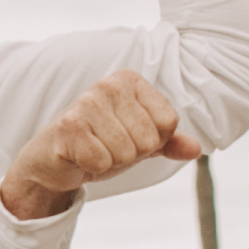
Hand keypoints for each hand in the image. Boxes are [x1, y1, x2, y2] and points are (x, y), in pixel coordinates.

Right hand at [0, 70, 194, 220]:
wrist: (53, 161)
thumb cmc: (98, 145)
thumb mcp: (138, 142)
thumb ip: (169, 142)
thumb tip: (195, 149)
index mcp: (130, 81)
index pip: (168, 122)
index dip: (153, 142)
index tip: (127, 137)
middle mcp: (109, 85)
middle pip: (150, 139)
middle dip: (131, 154)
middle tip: (107, 147)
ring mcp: (87, 103)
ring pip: (128, 152)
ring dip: (111, 161)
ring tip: (93, 151)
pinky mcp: (69, 126)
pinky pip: (103, 161)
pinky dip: (93, 167)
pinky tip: (79, 156)